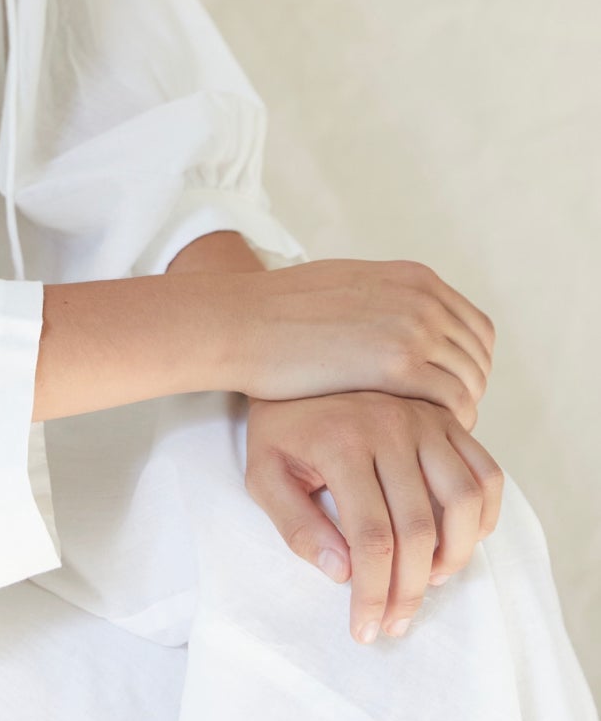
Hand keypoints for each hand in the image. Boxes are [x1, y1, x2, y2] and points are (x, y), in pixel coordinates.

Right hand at [210, 257, 494, 430]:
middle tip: (442, 426)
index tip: (448, 393)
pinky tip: (421, 443)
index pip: (475, 329)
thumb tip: (401, 324)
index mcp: (414, 278)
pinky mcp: (397, 364)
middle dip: (466, 392)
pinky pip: (450, 403)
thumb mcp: (349, 286)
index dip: (468, 366)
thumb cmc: (280, 311)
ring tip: (432, 440)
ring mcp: (413, 328)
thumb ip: (385, 302)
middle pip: (477, 357)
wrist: (244, 320)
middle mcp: (422, 298)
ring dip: (458, 414)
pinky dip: (446, 426)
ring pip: (469, 383)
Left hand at [243, 389, 504, 643]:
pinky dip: (482, 516)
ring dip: (455, 555)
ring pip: (464, 501)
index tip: (365, 629)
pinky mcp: (446, 418)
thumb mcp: (264, 474)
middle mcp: (390, 426)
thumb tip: (342, 573)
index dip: (373, 593)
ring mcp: (424, 419)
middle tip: (395, 622)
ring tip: (427, 582)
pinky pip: (485, 473)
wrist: (296, 363)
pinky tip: (455, 542)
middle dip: (410, 590)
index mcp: (342, 443)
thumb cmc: (280, 427)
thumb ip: (296, 525)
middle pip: (419, 529)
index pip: (371, 538)